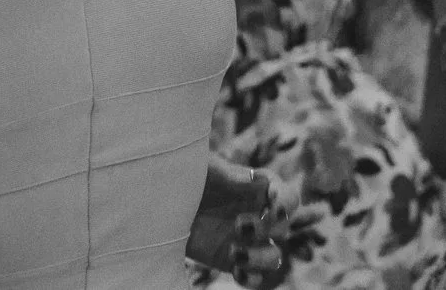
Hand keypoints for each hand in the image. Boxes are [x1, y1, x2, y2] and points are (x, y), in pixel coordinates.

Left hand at [187, 157, 282, 289]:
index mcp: (256, 187)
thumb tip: (258, 181)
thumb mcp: (202, 168)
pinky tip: (236, 270)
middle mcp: (256, 214)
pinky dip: (251, 277)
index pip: (288, 196)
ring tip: (235, 252)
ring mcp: (245, 240)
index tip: (273, 202)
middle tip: (239, 224)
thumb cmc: (182, 173)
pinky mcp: (231, 259)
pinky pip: (253, 276)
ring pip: (274, 257)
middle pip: (283, 228)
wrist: (157, 199)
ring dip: (261, 258)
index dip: (287, 201)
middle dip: (267, 228)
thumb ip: (228, 174)